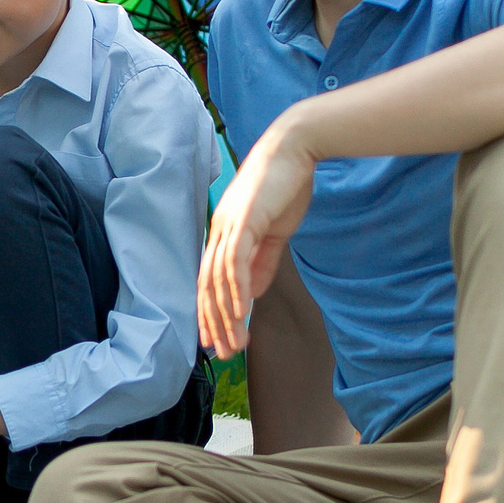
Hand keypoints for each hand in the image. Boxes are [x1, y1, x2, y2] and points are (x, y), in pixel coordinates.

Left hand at [198, 114, 317, 357]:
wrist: (295, 148)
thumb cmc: (285, 185)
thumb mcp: (274, 232)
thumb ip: (262, 262)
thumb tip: (252, 294)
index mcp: (223, 233)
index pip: (208, 281)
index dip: (209, 312)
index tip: (215, 341)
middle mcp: (219, 231)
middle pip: (208, 286)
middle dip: (214, 323)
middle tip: (223, 354)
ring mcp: (229, 225)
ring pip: (219, 279)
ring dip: (227, 314)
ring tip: (236, 342)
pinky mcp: (245, 220)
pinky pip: (236, 261)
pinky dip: (237, 288)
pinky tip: (243, 312)